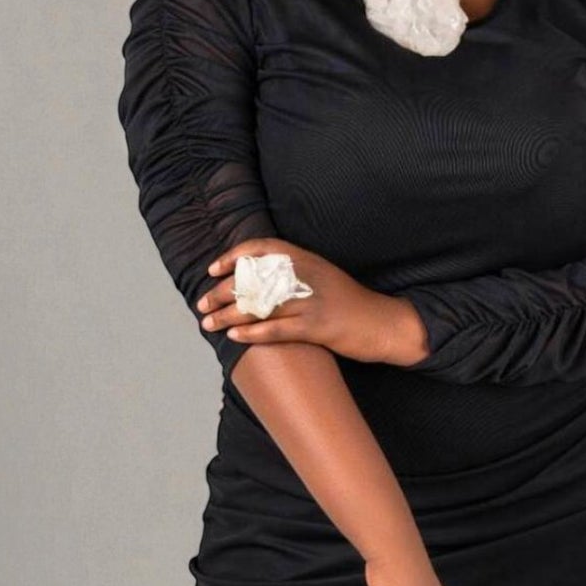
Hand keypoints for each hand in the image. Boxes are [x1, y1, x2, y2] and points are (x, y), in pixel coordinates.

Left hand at [200, 238, 423, 365]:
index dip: (233, 256)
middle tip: (202, 302)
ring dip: (227, 315)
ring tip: (208, 323)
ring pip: (259, 306)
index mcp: (306, 259)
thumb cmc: (349, 302)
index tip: (213, 268)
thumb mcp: (321, 276)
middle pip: (253, 278)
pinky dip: (252, 333)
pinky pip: (276, 329)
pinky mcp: (317, 326)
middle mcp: (305, 275)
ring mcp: (311, 300)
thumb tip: (255, 279)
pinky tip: (234, 337)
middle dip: (222, 291)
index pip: (261, 248)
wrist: (382, 322)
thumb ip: (293, 272)